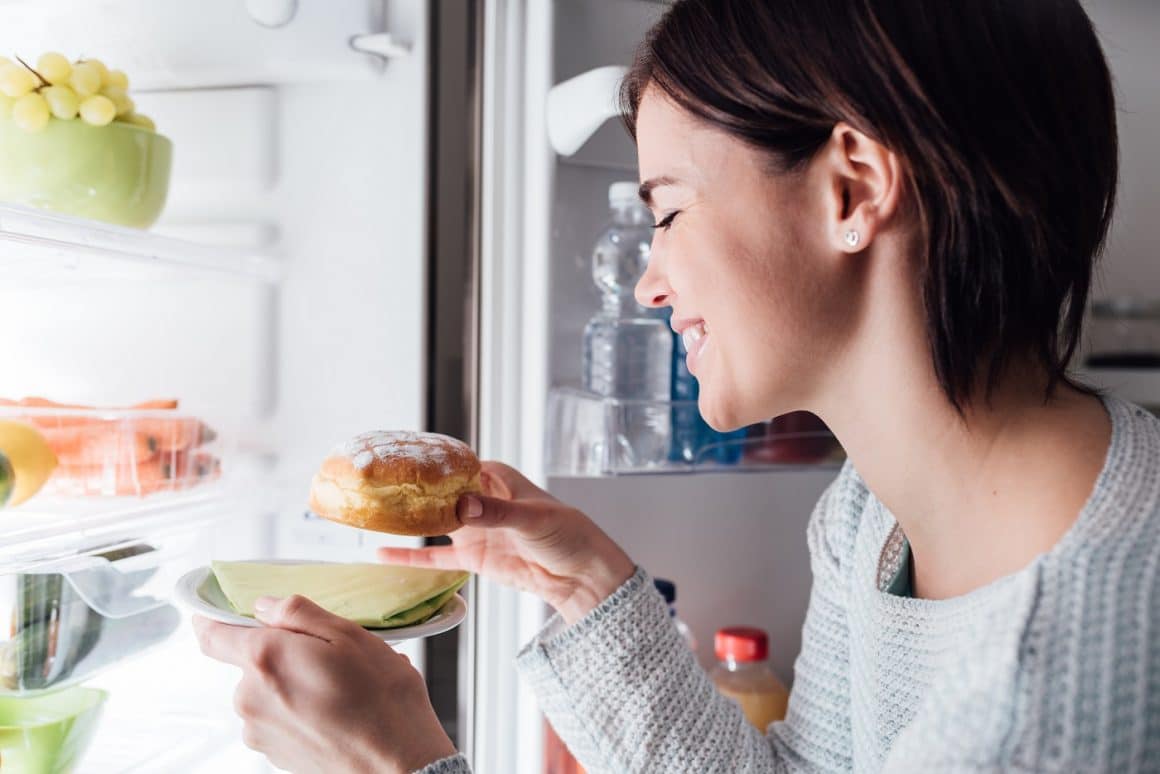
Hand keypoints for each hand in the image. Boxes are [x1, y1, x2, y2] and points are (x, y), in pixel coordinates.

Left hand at [193, 596, 455, 773]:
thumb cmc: (381, 702)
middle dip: (280, 652)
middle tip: (325, 655)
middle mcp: (250, 696)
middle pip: (248, 661)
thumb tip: (265, 605)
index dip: (211, 619)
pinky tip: (334, 710)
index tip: (218, 611)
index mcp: (265, 658)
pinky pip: (276, 717)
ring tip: (338, 687)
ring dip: (291, 682)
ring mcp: (259, 729)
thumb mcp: (350, 635)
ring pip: (264, 690)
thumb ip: (298, 612)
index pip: (212, 634)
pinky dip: (298, 708)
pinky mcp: (272, 752)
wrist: (397, 763)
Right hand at [378, 461, 634, 624]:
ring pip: (433, 522)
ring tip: (371, 513)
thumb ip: (497, 514)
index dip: (429, 461)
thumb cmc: (567, 534)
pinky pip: (437, 557)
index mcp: (496, 479)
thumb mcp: (533, 519)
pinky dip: (412, 557)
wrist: (580, 576)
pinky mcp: (473, 557)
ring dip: (408, 520)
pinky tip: (383, 555)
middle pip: (439, 492)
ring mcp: (475, 529)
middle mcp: (481, 500)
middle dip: (410, 489)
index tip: (397, 457)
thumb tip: (464, 507)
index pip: (456, 464)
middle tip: (372, 484)